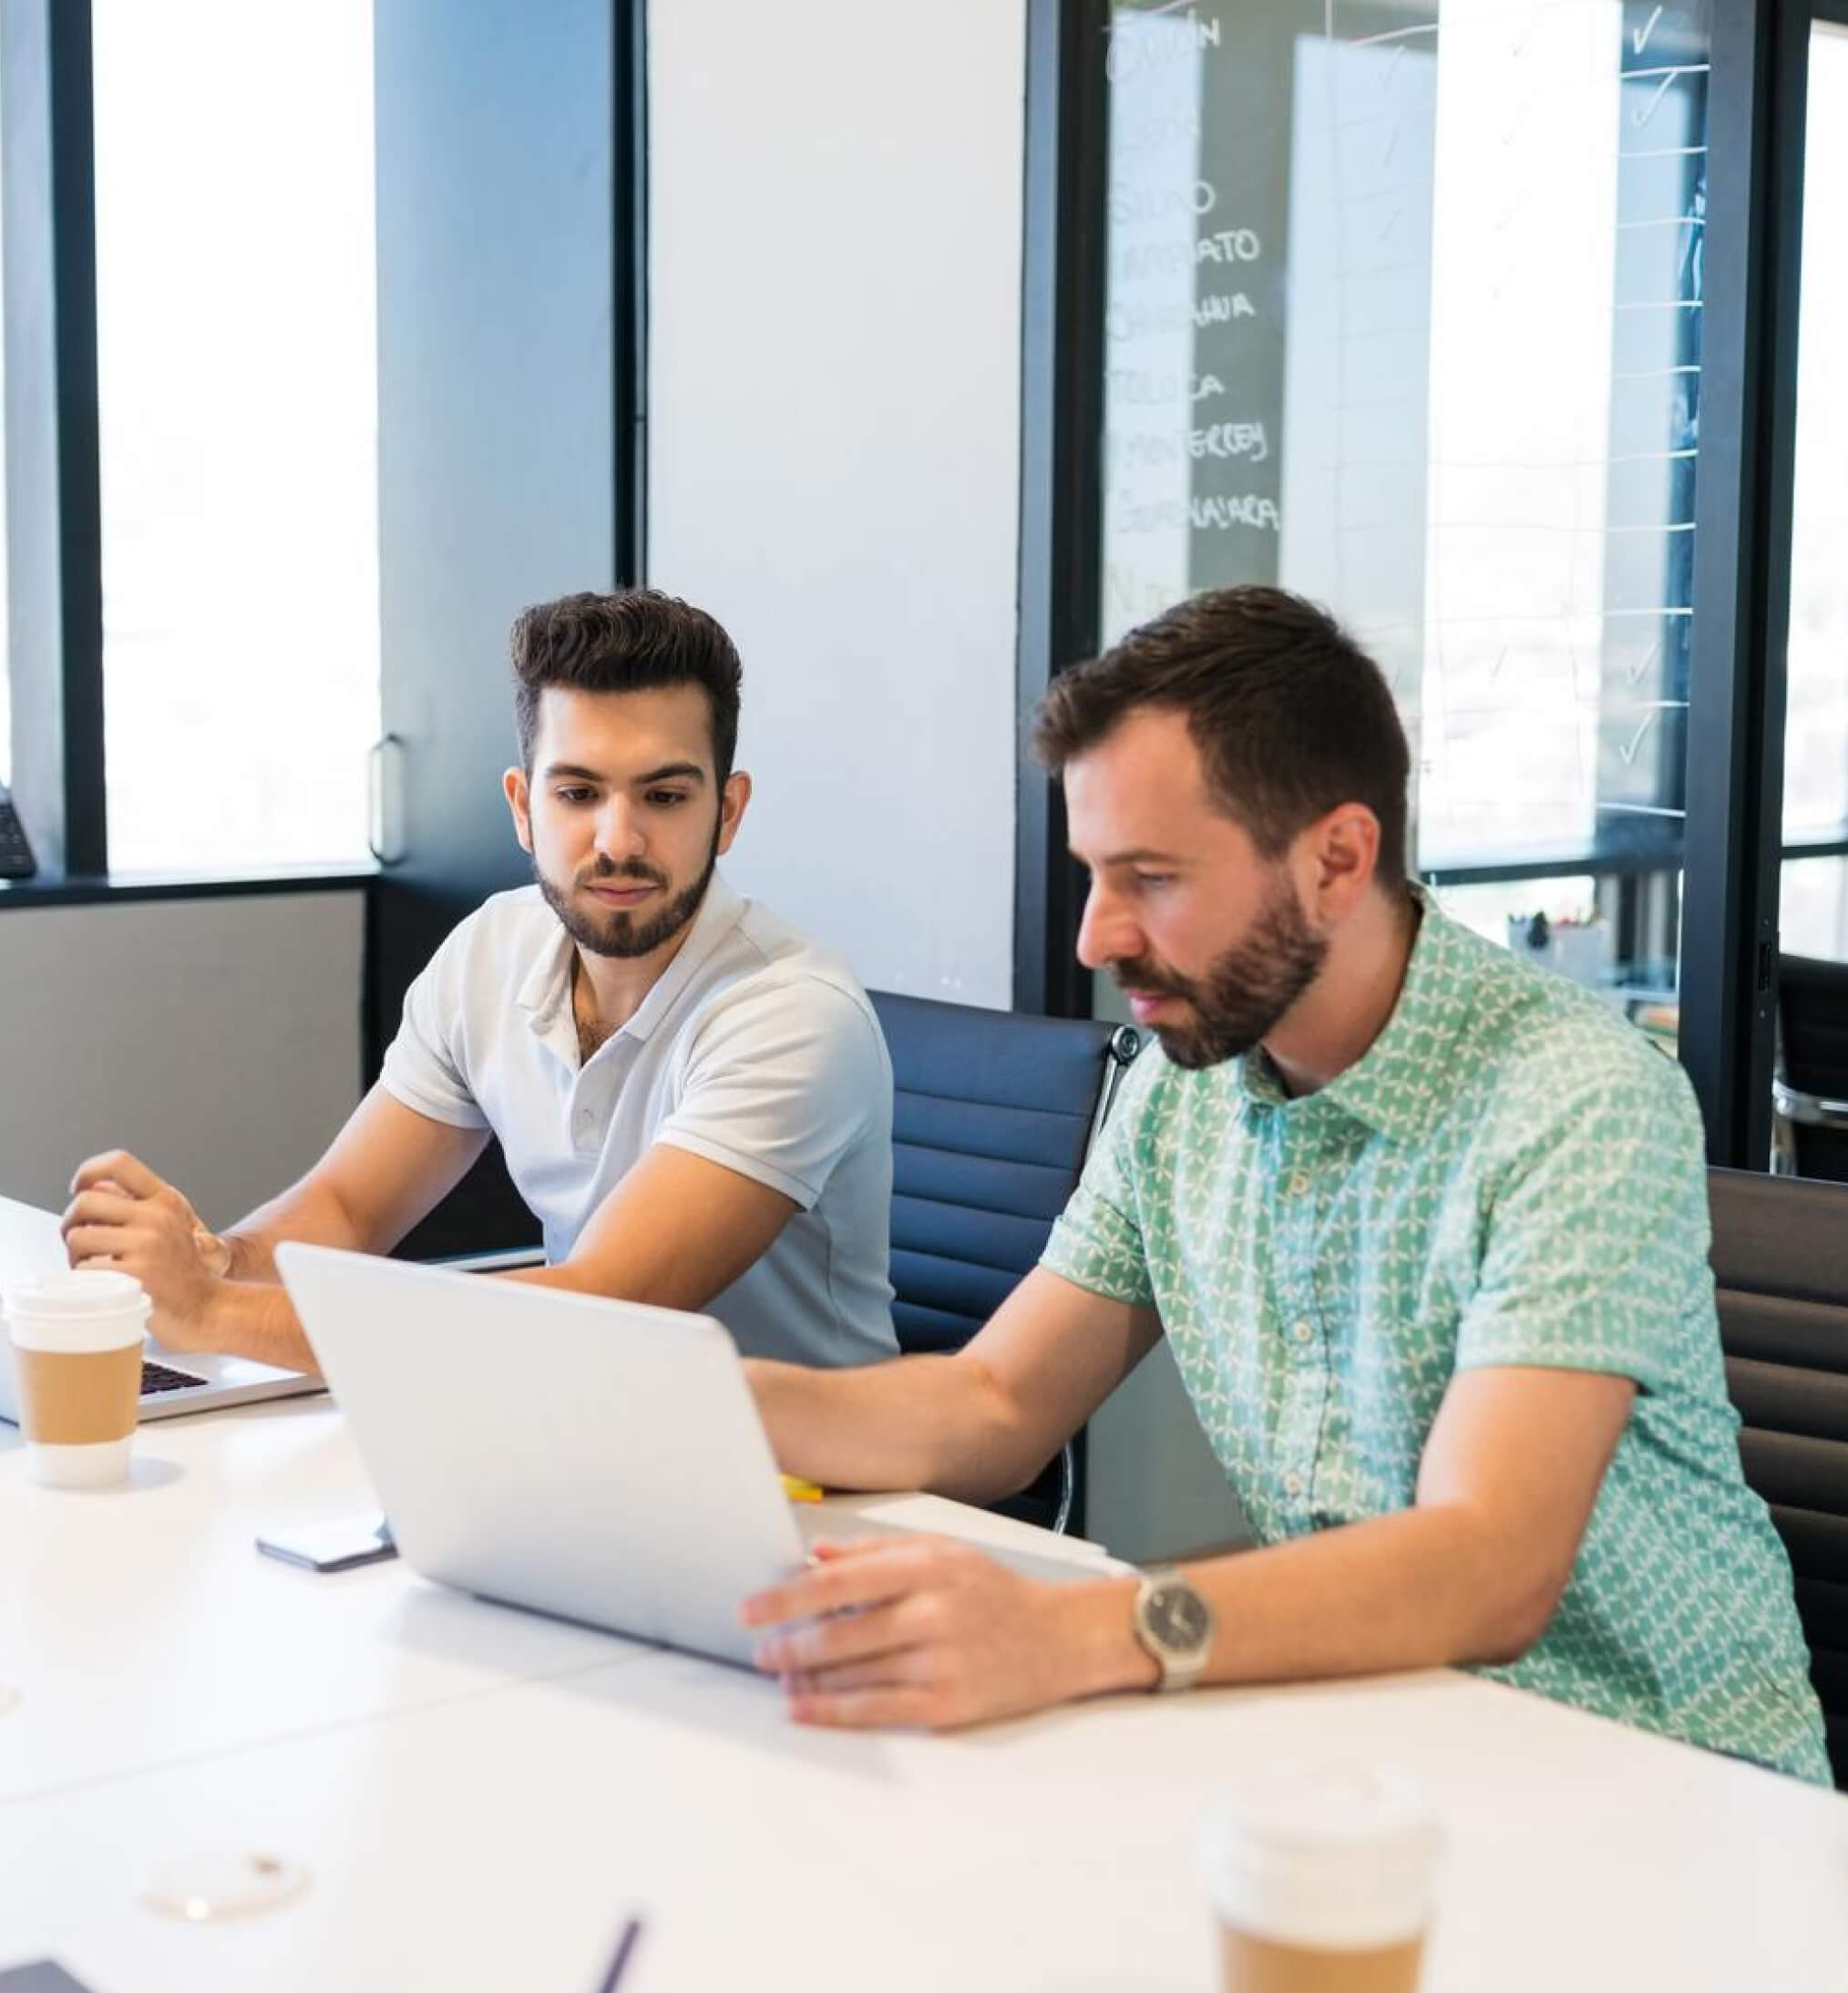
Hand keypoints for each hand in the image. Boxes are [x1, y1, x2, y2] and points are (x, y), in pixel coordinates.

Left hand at [62, 1149, 229, 1349]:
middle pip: (84, 1202)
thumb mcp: (171, 1228)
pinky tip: (104, 1287)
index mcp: (166, 1201)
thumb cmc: (183, 1273)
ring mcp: (147, 1245)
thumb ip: (135, 1207)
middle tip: (80, 1244)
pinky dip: (85, 1282)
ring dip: (76, 1258)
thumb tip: (92, 1189)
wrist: (208, 1310)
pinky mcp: (134, 1274)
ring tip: (95, 1270)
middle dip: (71, 1225)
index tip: (78, 1188)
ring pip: (78, 1238)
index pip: (119, 1164)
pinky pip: (84, 1270)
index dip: (89, 1171)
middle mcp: (158, 1217)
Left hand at [740, 1534, 1135, 1730]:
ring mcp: (941, 1661)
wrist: (1060, 1639)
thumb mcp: (942, 1550)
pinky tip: (805, 1708)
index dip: (787, 1597)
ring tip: (780, 1676)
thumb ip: (875, 1551)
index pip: (838, 1582)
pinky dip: (832, 1711)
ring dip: (805, 1679)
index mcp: (925, 1566)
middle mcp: (932, 1611)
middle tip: (760, 1650)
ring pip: (852, 1674)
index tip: (752, 1608)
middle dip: (788, 1644)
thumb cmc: (995, 1592)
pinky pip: (876, 1710)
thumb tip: (816, 1553)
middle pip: (839, 1633)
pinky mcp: (948, 1705)